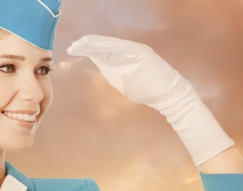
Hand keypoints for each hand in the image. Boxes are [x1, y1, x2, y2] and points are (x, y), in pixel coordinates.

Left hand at [67, 34, 234, 166]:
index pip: (101, 50)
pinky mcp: (141, 53)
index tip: (72, 49)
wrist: (169, 94)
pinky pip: (121, 47)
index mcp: (123, 57)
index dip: (86, 48)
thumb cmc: (148, 90)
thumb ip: (113, 71)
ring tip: (80, 43)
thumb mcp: (125, 81)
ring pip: (110, 44)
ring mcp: (135, 51)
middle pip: (102, 45)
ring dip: (94, 43)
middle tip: (72, 46)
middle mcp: (128, 51)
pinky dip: (108, 45)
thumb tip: (100, 64)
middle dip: (86, 45)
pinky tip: (97, 45)